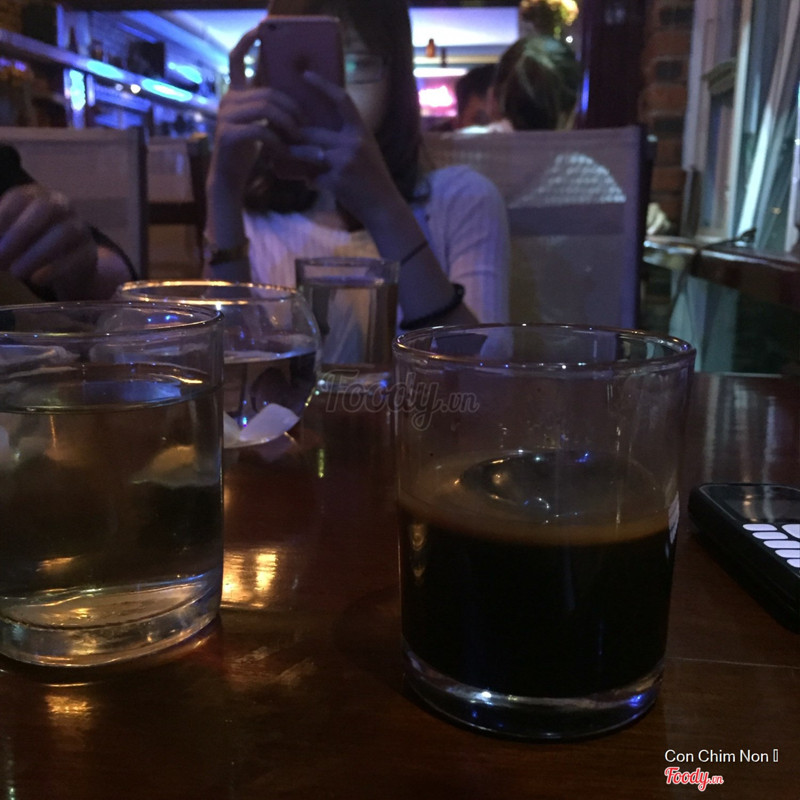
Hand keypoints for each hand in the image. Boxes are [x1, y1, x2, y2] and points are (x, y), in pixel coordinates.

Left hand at [0, 182, 97, 291]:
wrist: (68, 268)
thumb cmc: (32, 244)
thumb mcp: (11, 236)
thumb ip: (0, 238)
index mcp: (37, 195)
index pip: (19, 197)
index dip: (3, 216)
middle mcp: (61, 205)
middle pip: (44, 209)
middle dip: (20, 232)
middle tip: (0, 256)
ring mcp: (80, 227)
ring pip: (64, 233)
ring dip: (36, 254)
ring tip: (15, 273)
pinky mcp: (90, 252)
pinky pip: (75, 257)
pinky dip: (54, 269)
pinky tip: (36, 280)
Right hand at [208, 28, 309, 197]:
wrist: (228, 179)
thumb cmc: (247, 152)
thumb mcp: (260, 126)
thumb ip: (270, 110)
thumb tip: (297, 102)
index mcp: (236, 94)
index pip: (237, 60)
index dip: (247, 43)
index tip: (260, 29)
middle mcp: (228, 100)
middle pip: (269, 92)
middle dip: (292, 108)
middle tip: (306, 126)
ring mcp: (226, 116)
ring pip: (267, 108)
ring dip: (289, 124)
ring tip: (299, 139)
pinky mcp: (228, 134)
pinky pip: (262, 131)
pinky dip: (279, 142)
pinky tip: (285, 153)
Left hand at [289, 71, 397, 217]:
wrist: (383, 207)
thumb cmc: (372, 180)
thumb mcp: (364, 152)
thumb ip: (344, 140)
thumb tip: (315, 134)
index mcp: (361, 131)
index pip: (342, 100)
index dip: (323, 86)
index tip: (305, 74)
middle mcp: (354, 142)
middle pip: (312, 131)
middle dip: (293, 135)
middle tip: (275, 131)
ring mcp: (345, 161)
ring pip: (307, 153)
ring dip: (292, 157)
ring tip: (280, 159)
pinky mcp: (337, 180)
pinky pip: (312, 177)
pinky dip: (309, 181)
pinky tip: (309, 184)